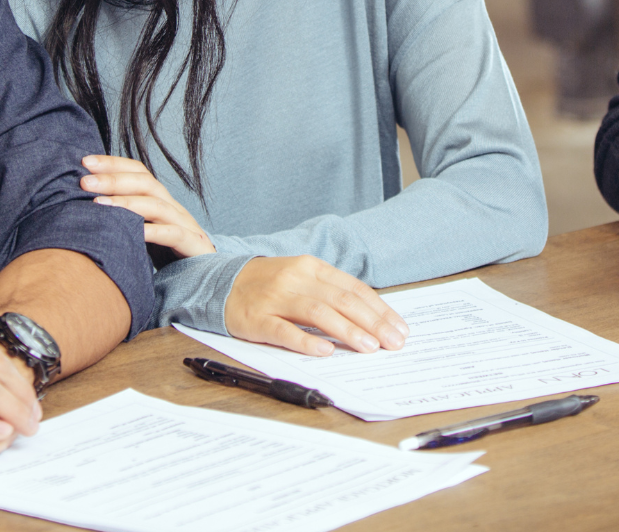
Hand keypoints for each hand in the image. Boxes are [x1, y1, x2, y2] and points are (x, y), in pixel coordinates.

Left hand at [81, 154, 214, 256]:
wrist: (203, 274)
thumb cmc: (166, 253)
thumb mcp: (141, 231)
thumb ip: (122, 218)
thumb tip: (83, 207)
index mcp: (159, 200)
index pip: (138, 172)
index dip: (113, 163)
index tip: (84, 162)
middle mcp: (172, 207)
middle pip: (145, 183)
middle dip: (113, 179)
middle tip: (84, 182)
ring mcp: (184, 224)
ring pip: (156, 206)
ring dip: (126, 202)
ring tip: (98, 204)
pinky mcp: (192, 244)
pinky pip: (172, 234)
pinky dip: (151, 231)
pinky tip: (132, 232)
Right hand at [225, 256, 409, 356]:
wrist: (219, 282)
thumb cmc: (268, 284)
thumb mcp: (302, 278)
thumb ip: (331, 293)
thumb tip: (370, 319)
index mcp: (311, 267)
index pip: (354, 288)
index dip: (379, 309)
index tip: (399, 328)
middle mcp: (296, 279)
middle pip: (341, 300)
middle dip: (372, 323)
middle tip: (393, 342)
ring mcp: (275, 298)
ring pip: (317, 313)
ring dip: (347, 331)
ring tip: (369, 347)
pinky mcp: (256, 319)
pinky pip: (283, 331)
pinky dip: (306, 341)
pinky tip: (325, 351)